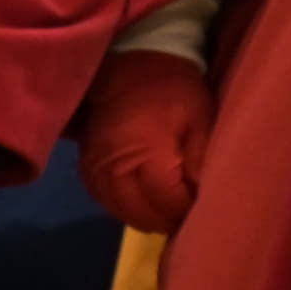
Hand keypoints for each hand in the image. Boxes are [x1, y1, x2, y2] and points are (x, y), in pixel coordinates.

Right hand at [74, 50, 213, 233]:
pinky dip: (127, 209)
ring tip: (167, 213)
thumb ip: (202, 162)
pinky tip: (144, 204)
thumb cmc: (175, 92)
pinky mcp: (87, 170)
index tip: (202, 211)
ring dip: (146, 218)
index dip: (186, 212)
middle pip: (142, 215)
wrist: (132, 68)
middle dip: (167, 220)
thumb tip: (203, 201)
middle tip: (187, 217)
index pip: (168, 203)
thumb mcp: (202, 120)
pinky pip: (106, 202)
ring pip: (122, 213)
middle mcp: (115, 169)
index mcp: (147, 154)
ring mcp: (96, 171)